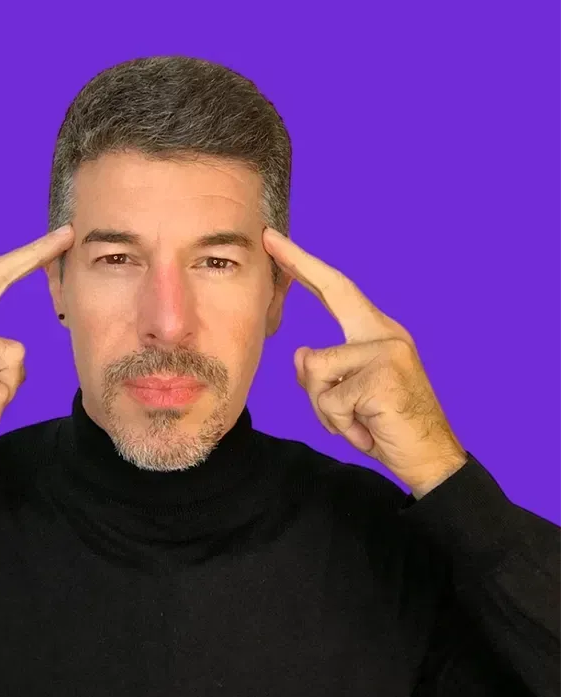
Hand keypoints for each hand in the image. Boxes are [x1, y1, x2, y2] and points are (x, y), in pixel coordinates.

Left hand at [262, 227, 466, 498]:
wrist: (429, 459)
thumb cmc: (383, 425)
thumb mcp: (342, 397)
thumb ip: (320, 372)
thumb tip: (301, 351)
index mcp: (377, 333)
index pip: (337, 291)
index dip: (306, 266)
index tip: (277, 243)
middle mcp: (386, 334)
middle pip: (335, 290)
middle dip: (298, 262)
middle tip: (267, 237)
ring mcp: (387, 352)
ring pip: (316, 369)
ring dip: (325, 408)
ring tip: (356, 421)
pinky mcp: (383, 377)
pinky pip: (330, 400)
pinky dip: (339, 424)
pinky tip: (367, 430)